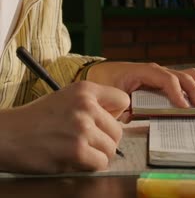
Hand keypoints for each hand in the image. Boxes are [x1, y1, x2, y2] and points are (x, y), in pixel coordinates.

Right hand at [0, 81, 128, 172]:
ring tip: (80, 151)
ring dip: (98, 155)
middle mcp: (87, 105)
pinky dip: (91, 166)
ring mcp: (82, 127)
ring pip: (111, 149)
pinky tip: (76, 160)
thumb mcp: (67, 98)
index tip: (104, 123)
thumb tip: (117, 119)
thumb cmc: (38, 118)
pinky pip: (100, 163)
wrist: (11, 134)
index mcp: (86, 89)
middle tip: (89, 143)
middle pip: (118, 130)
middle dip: (106, 140)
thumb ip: (92, 104)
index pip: (123, 101)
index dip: (115, 115)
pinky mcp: (77, 149)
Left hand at [87, 62, 194, 109]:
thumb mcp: (114, 95)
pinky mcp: (162, 78)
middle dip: (192, 89)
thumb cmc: (107, 84)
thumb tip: (138, 117)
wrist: (99, 73)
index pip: (165, 78)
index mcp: (143, 71)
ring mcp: (160, 72)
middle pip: (179, 75)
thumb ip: (126, 106)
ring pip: (185, 73)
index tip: (184, 106)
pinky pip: (182, 78)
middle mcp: (154, 69)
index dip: (176, 91)